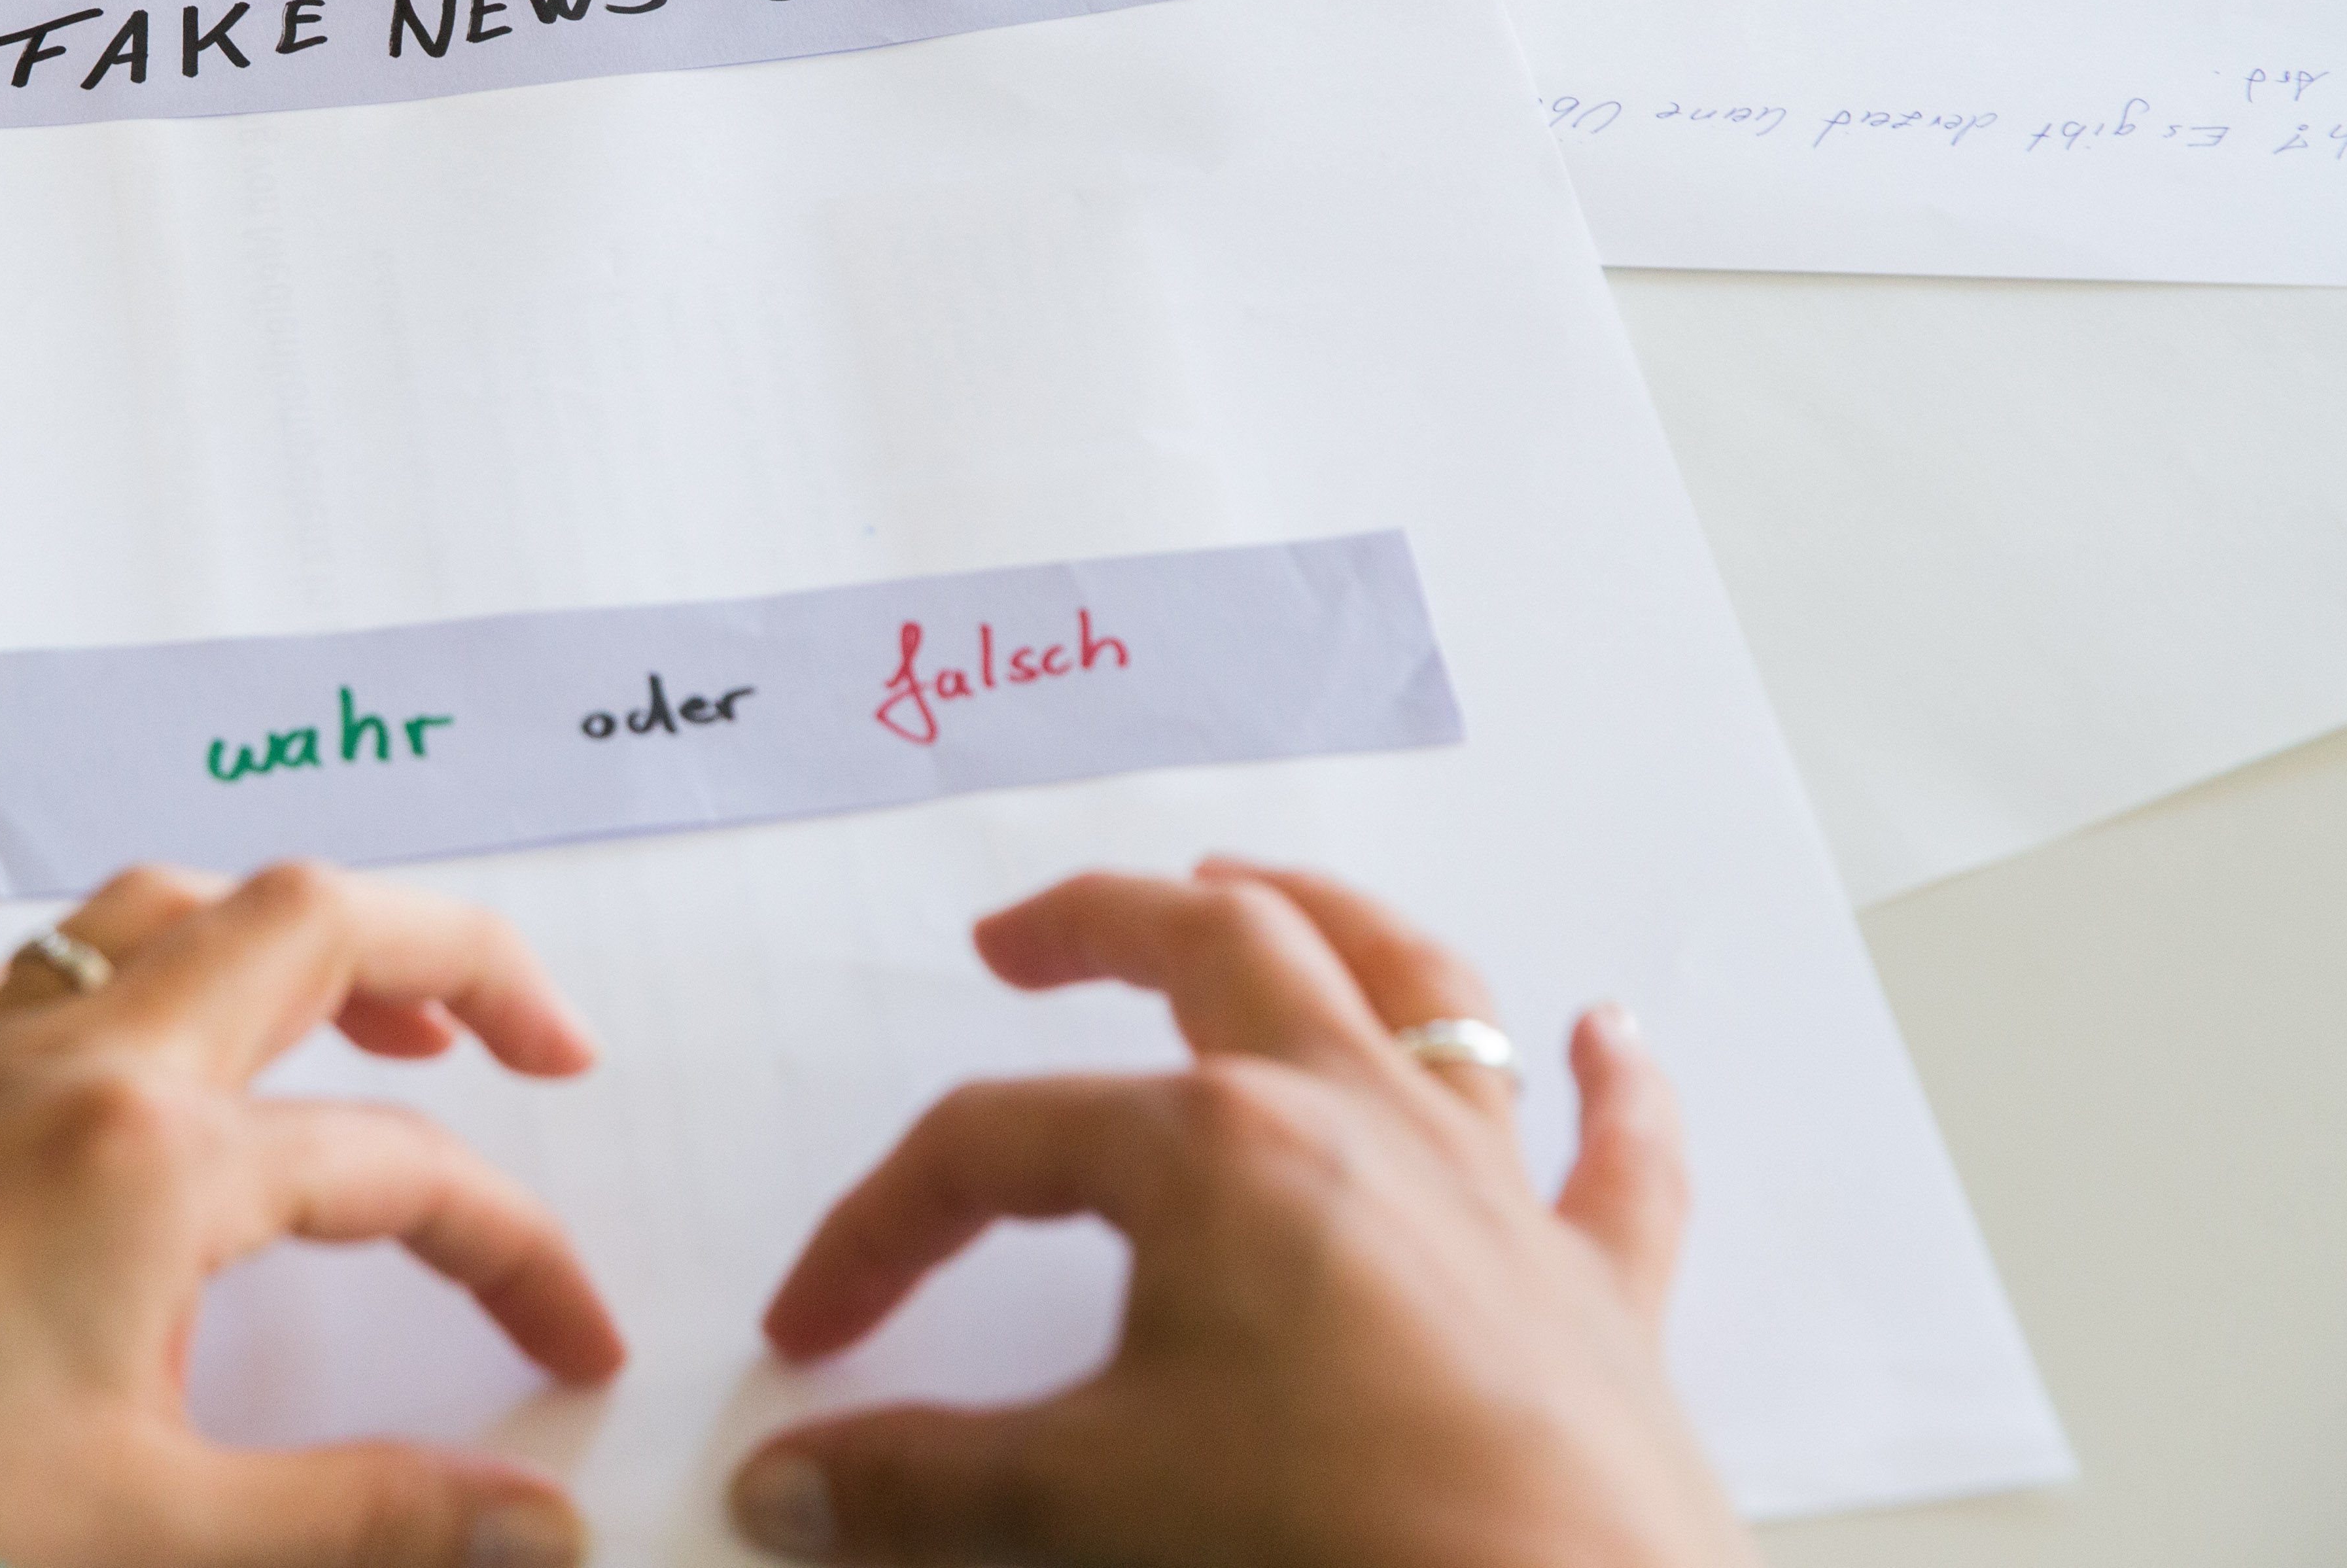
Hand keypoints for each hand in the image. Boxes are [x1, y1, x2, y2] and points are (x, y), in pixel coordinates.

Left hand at [0, 861, 621, 1567]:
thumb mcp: (149, 1535)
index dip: (516, 1256)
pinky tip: (139, 1055)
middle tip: (540, 1037)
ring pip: (162, 911)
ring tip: (369, 1010)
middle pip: (306, 921)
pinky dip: (128, 977)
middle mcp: (65, 1067)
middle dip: (452, 952)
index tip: (567, 1347)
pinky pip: (32, 975)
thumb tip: (525, 1523)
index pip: (401, 1172)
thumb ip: (363, 1520)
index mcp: (150, 1159)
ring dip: (287, 938)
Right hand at [728, 861, 1756, 1567]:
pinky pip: (1617, 1159)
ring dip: (1331, 925)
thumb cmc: (1333, 1545)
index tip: (814, 1332)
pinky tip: (1610, 1032)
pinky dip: (1616, 1090)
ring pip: (1416, 993)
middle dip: (1104, 924)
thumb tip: (778, 1490)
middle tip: (1017, 943)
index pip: (993, 1150)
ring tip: (1256, 892)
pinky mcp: (1597, 1287)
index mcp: (1213, 1148)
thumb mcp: (1085, 1509)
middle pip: (1218, 955)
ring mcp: (1490, 1192)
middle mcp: (1355, 1118)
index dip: (881, 1232)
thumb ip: (920, 1490)